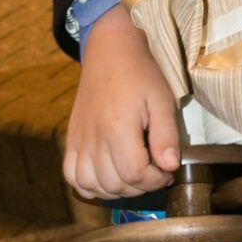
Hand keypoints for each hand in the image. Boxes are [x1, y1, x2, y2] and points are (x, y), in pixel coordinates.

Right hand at [63, 1, 180, 199]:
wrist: (109, 51)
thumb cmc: (140, 73)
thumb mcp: (161, 99)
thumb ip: (166, 135)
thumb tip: (169, 167)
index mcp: (117, 128)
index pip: (134, 173)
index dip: (155, 180)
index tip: (167, 172)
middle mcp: (94, 138)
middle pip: (114, 183)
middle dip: (140, 186)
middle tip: (154, 172)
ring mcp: (79, 140)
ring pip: (92, 184)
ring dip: (116, 190)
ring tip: (132, 176)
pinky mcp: (71, 139)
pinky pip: (71, 175)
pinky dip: (88, 185)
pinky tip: (106, 178)